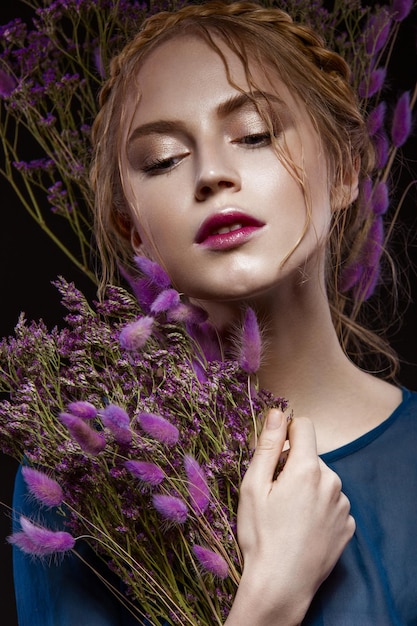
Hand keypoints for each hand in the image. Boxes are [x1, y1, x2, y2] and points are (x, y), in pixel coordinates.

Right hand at [225, 409, 354, 625]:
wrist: (281, 585)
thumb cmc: (261, 534)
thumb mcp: (253, 486)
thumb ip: (268, 445)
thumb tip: (277, 412)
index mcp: (307, 468)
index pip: (304, 426)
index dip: (287, 434)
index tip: (275, 454)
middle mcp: (332, 481)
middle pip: (311, 456)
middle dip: (294, 466)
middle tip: (275, 496)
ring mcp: (343, 505)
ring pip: (322, 480)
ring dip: (308, 488)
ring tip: (289, 515)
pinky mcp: (348, 525)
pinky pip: (332, 503)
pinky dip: (319, 508)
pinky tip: (304, 528)